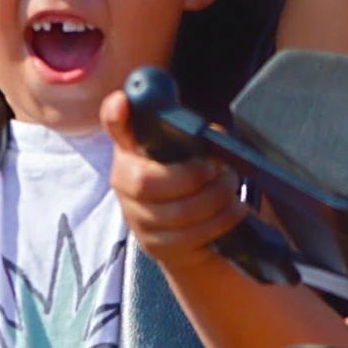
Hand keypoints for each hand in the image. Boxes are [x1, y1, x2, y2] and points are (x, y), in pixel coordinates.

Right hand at [100, 92, 247, 271]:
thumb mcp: (190, 154)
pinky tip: (232, 210)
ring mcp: (137, 218)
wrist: (186, 237)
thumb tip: (213, 136)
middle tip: (217, 170)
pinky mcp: (156, 246)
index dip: (115, 115)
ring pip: (176, 212)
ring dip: (214, 199)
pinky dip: (220, 220)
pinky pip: (191, 235)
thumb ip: (196, 138)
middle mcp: (125, 183)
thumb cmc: (188, 184)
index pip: (114, 127)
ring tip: (230, 189)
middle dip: (191, 176)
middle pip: (146, 183)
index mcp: (131, 150)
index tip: (123, 102)